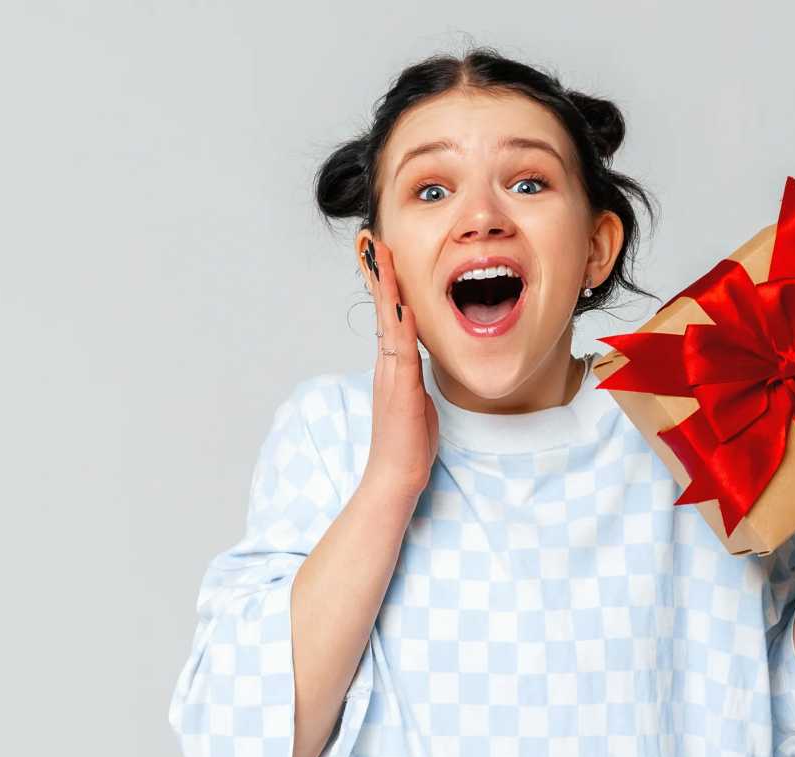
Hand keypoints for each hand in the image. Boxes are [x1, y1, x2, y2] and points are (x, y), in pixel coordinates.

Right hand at [360, 238, 439, 500]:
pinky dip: (402, 328)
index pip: (388, 316)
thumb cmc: (410, 442)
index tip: (383, 256)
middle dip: (379, 275)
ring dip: (387, 291)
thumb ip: (416, 377)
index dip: (386, 286)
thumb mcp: (417, 400)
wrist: (396, 475)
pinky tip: (403, 307)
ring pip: (388, 324)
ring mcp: (391, 376)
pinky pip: (402, 353)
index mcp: (392, 366)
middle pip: (382, 311)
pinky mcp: (401, 391)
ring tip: (383, 259)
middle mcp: (387, 365)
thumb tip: (420, 360)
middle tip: (374, 242)